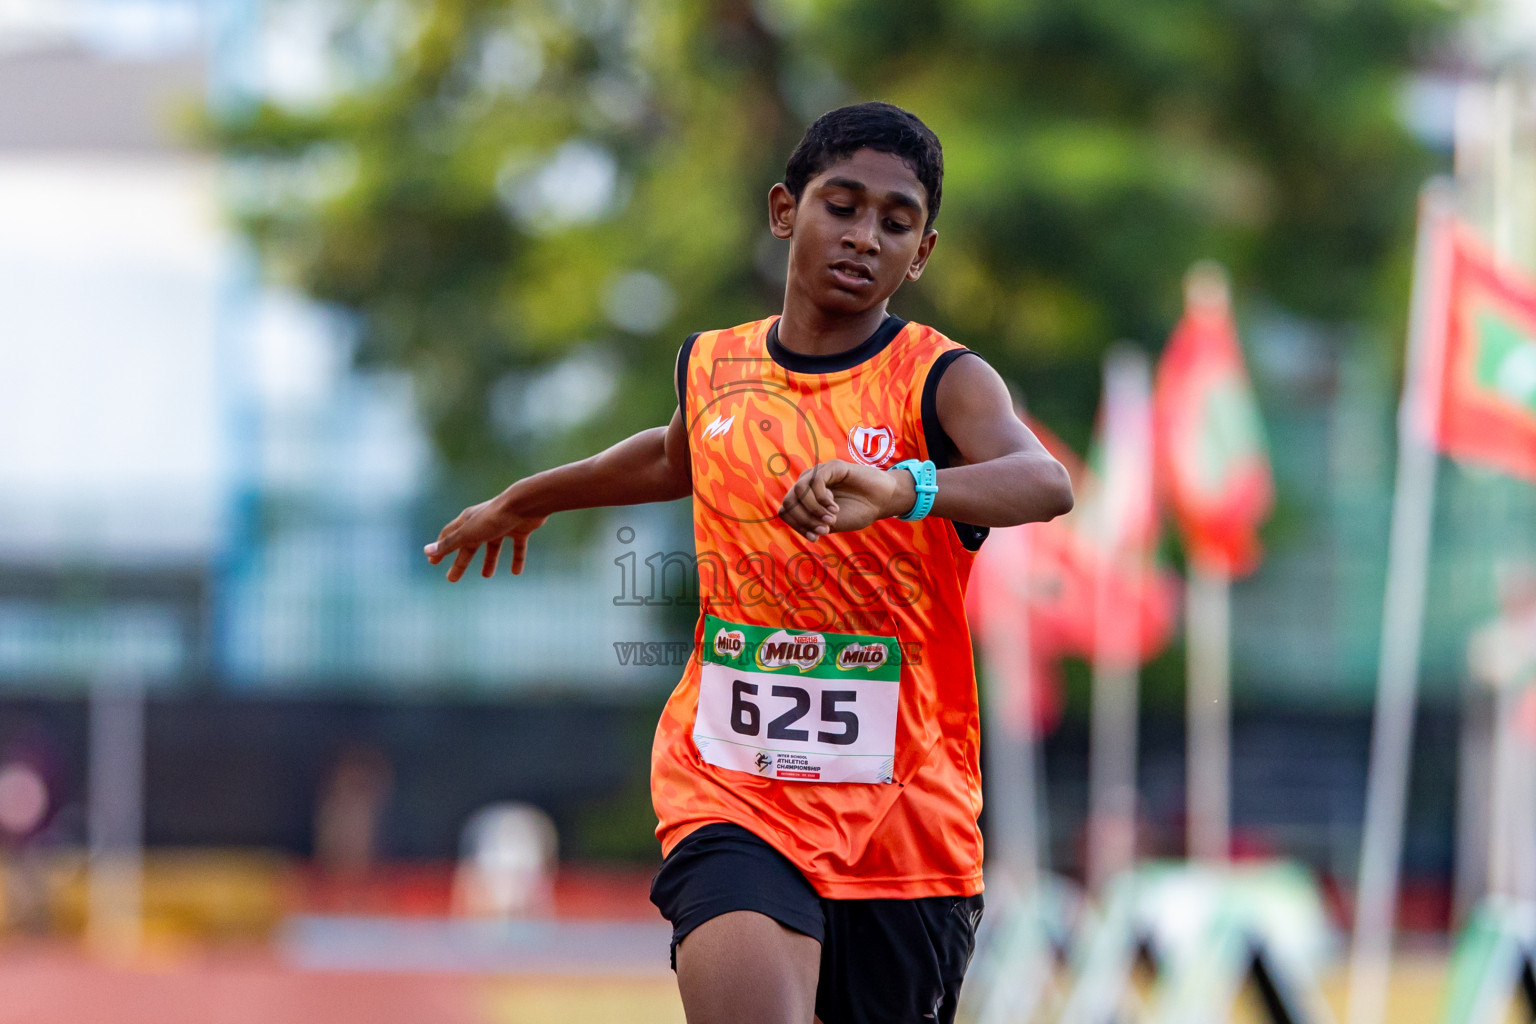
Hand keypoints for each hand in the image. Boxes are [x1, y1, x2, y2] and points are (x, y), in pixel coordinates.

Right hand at [424, 496, 547, 580]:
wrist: (524, 505)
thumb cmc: (493, 518)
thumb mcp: (468, 534)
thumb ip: (449, 544)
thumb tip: (426, 551)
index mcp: (468, 521)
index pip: (449, 535)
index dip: (440, 549)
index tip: (433, 562)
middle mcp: (484, 522)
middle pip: (469, 545)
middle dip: (461, 562)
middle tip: (452, 579)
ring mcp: (503, 525)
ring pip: (493, 546)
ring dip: (489, 560)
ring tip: (486, 575)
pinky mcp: (520, 529)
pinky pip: (518, 546)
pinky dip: (517, 559)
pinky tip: (516, 572)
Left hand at [777, 460, 916, 540]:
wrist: (881, 502)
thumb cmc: (857, 511)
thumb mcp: (829, 523)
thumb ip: (810, 522)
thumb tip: (788, 518)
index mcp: (805, 498)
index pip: (786, 510)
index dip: (798, 526)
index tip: (816, 537)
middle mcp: (808, 484)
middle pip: (789, 500)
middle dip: (804, 519)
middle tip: (824, 529)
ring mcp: (819, 474)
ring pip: (799, 490)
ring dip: (813, 509)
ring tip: (831, 518)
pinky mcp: (832, 467)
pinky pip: (815, 481)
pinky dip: (822, 499)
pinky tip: (834, 507)